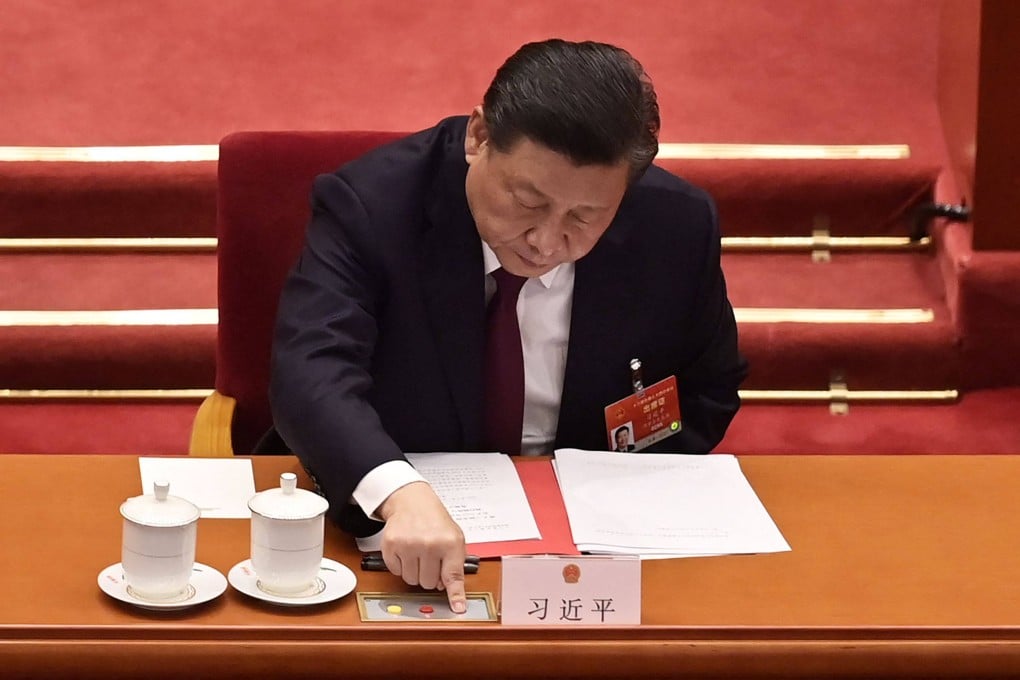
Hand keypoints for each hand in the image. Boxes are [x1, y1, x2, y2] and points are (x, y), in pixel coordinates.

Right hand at [376, 481, 466, 612]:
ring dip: (414, 571)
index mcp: (449, 543)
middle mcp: (429, 544)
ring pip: (411, 580)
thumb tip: (448, 590)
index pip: (453, 576)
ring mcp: (408, 545)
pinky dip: (400, 565)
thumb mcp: (454, 538)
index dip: (455, 595)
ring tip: (418, 553)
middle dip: (429, 575)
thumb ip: (454, 564)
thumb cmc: (435, 522)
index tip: (458, 608)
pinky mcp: (390, 545)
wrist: (412, 502)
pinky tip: (406, 550)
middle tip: (430, 559)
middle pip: (429, 583)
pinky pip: (395, 572)